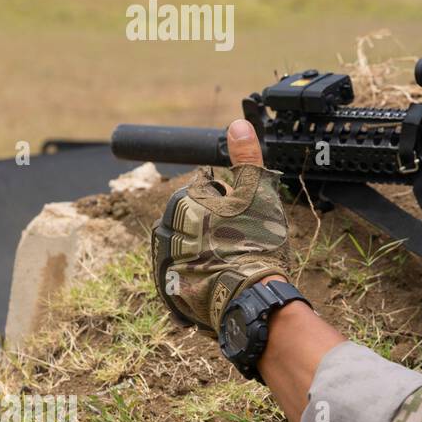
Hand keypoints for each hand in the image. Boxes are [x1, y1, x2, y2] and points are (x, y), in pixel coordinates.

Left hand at [151, 119, 291, 332]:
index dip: (231, 205)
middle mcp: (166, 230)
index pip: (206, 194)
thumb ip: (245, 157)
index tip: (245, 220)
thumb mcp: (257, 192)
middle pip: (194, 220)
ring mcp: (164, 261)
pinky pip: (184, 274)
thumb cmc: (257, 241)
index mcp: (183, 203)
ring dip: (206, 252)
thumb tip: (238, 124)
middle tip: (241, 242)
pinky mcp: (168, 290)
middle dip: (215, 228)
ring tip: (233, 263)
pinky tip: (221, 278)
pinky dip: (199, 275)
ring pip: (188, 247)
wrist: (253, 297)